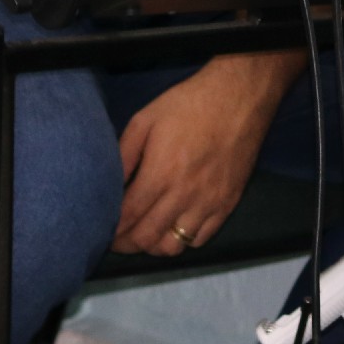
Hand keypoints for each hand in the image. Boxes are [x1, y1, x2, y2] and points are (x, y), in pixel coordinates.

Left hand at [112, 52, 300, 256]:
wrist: (240, 97)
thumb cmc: (190, 104)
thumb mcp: (146, 119)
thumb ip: (123, 154)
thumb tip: (107, 184)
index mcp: (161, 173)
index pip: (128, 217)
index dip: (112, 230)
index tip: (103, 231)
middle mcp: (184, 195)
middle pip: (147, 238)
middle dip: (127, 243)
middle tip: (118, 238)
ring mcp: (209, 203)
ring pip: (174, 247)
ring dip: (154, 246)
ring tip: (145, 234)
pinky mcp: (228, 204)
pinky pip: (201, 240)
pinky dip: (183, 241)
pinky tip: (174, 227)